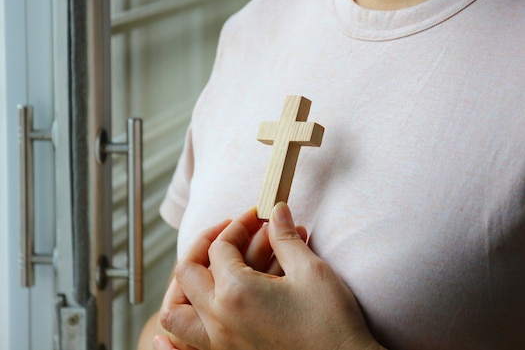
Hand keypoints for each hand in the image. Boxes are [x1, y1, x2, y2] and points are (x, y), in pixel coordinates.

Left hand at [158, 207, 306, 348]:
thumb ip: (285, 238)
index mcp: (237, 293)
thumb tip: (277, 212)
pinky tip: (170, 334)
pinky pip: (188, 345)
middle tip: (230, 234)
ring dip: (183, 287)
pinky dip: (174, 338)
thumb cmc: (330, 323)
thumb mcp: (310, 271)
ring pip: (176, 314)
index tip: (259, 217)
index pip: (221, 248)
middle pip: (189, 273)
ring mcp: (221, 343)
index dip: (240, 225)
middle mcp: (219, 320)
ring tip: (204, 271)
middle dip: (206, 245)